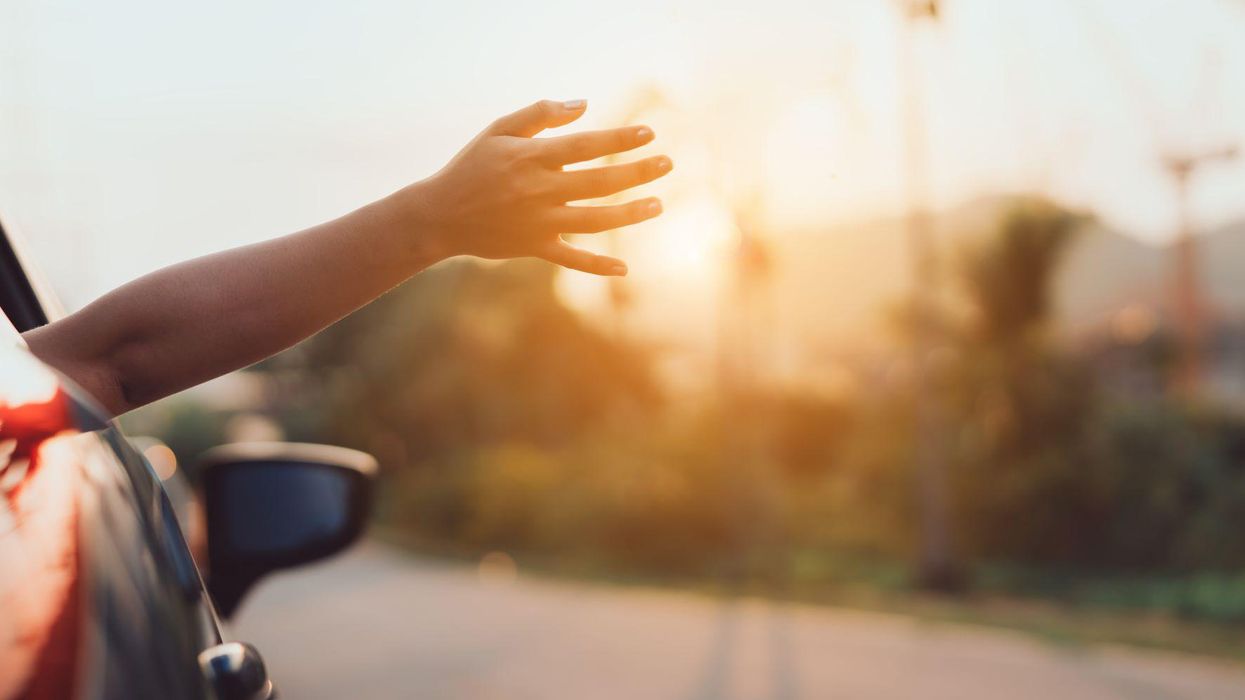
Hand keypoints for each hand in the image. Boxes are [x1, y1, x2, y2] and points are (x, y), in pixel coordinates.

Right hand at [406, 99, 671, 275]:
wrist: (439, 215)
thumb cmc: (471, 167)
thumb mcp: (498, 130)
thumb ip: (540, 115)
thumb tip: (584, 105)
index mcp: (532, 157)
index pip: (587, 145)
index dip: (620, 139)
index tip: (649, 133)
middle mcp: (540, 190)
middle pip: (600, 181)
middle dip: (638, 172)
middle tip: (667, 163)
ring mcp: (539, 222)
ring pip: (594, 219)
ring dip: (629, 213)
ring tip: (658, 204)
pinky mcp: (535, 248)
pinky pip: (572, 259)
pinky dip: (597, 266)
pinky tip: (624, 269)